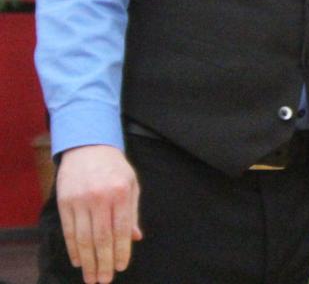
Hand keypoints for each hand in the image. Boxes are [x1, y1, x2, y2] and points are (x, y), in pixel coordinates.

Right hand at [55, 145, 141, 283]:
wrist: (88, 147)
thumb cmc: (115, 168)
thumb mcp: (131, 184)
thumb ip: (132, 212)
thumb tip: (135, 238)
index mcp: (121, 193)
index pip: (121, 229)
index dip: (121, 251)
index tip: (121, 267)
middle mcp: (100, 197)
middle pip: (101, 238)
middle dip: (104, 262)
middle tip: (104, 280)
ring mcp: (80, 200)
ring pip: (83, 238)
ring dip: (88, 261)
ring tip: (92, 277)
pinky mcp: (65, 202)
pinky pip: (69, 230)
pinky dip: (73, 249)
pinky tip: (79, 261)